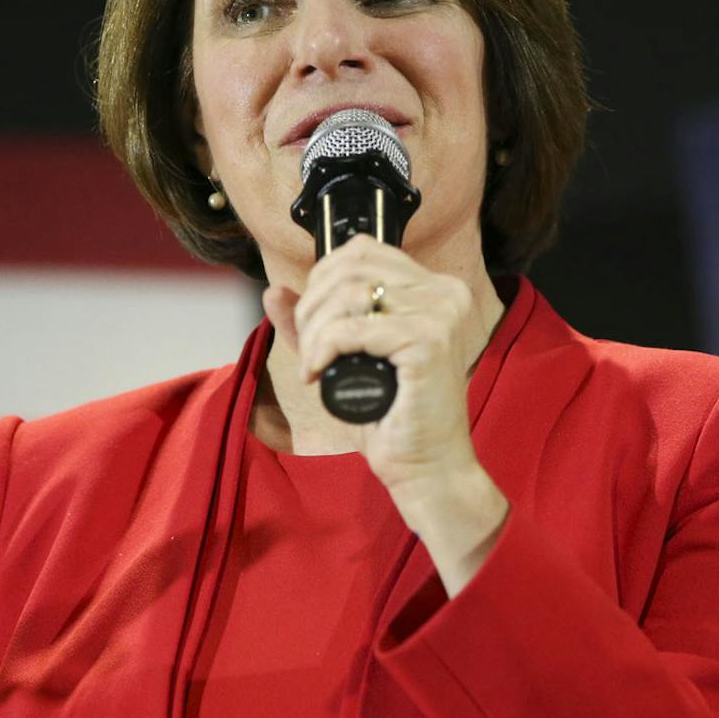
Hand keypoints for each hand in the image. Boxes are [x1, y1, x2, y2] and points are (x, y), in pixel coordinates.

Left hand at [261, 239, 507, 588]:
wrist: (425, 467)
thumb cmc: (390, 416)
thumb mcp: (342, 360)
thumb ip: (312, 324)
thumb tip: (273, 291)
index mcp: (434, 289)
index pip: (363, 250)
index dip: (322, 280)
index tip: (311, 322)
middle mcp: (444, 292)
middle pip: (352, 267)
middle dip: (312, 306)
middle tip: (307, 348)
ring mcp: (441, 314)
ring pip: (349, 294)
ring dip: (315, 331)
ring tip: (312, 365)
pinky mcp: (430, 341)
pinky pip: (352, 330)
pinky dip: (322, 350)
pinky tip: (317, 375)